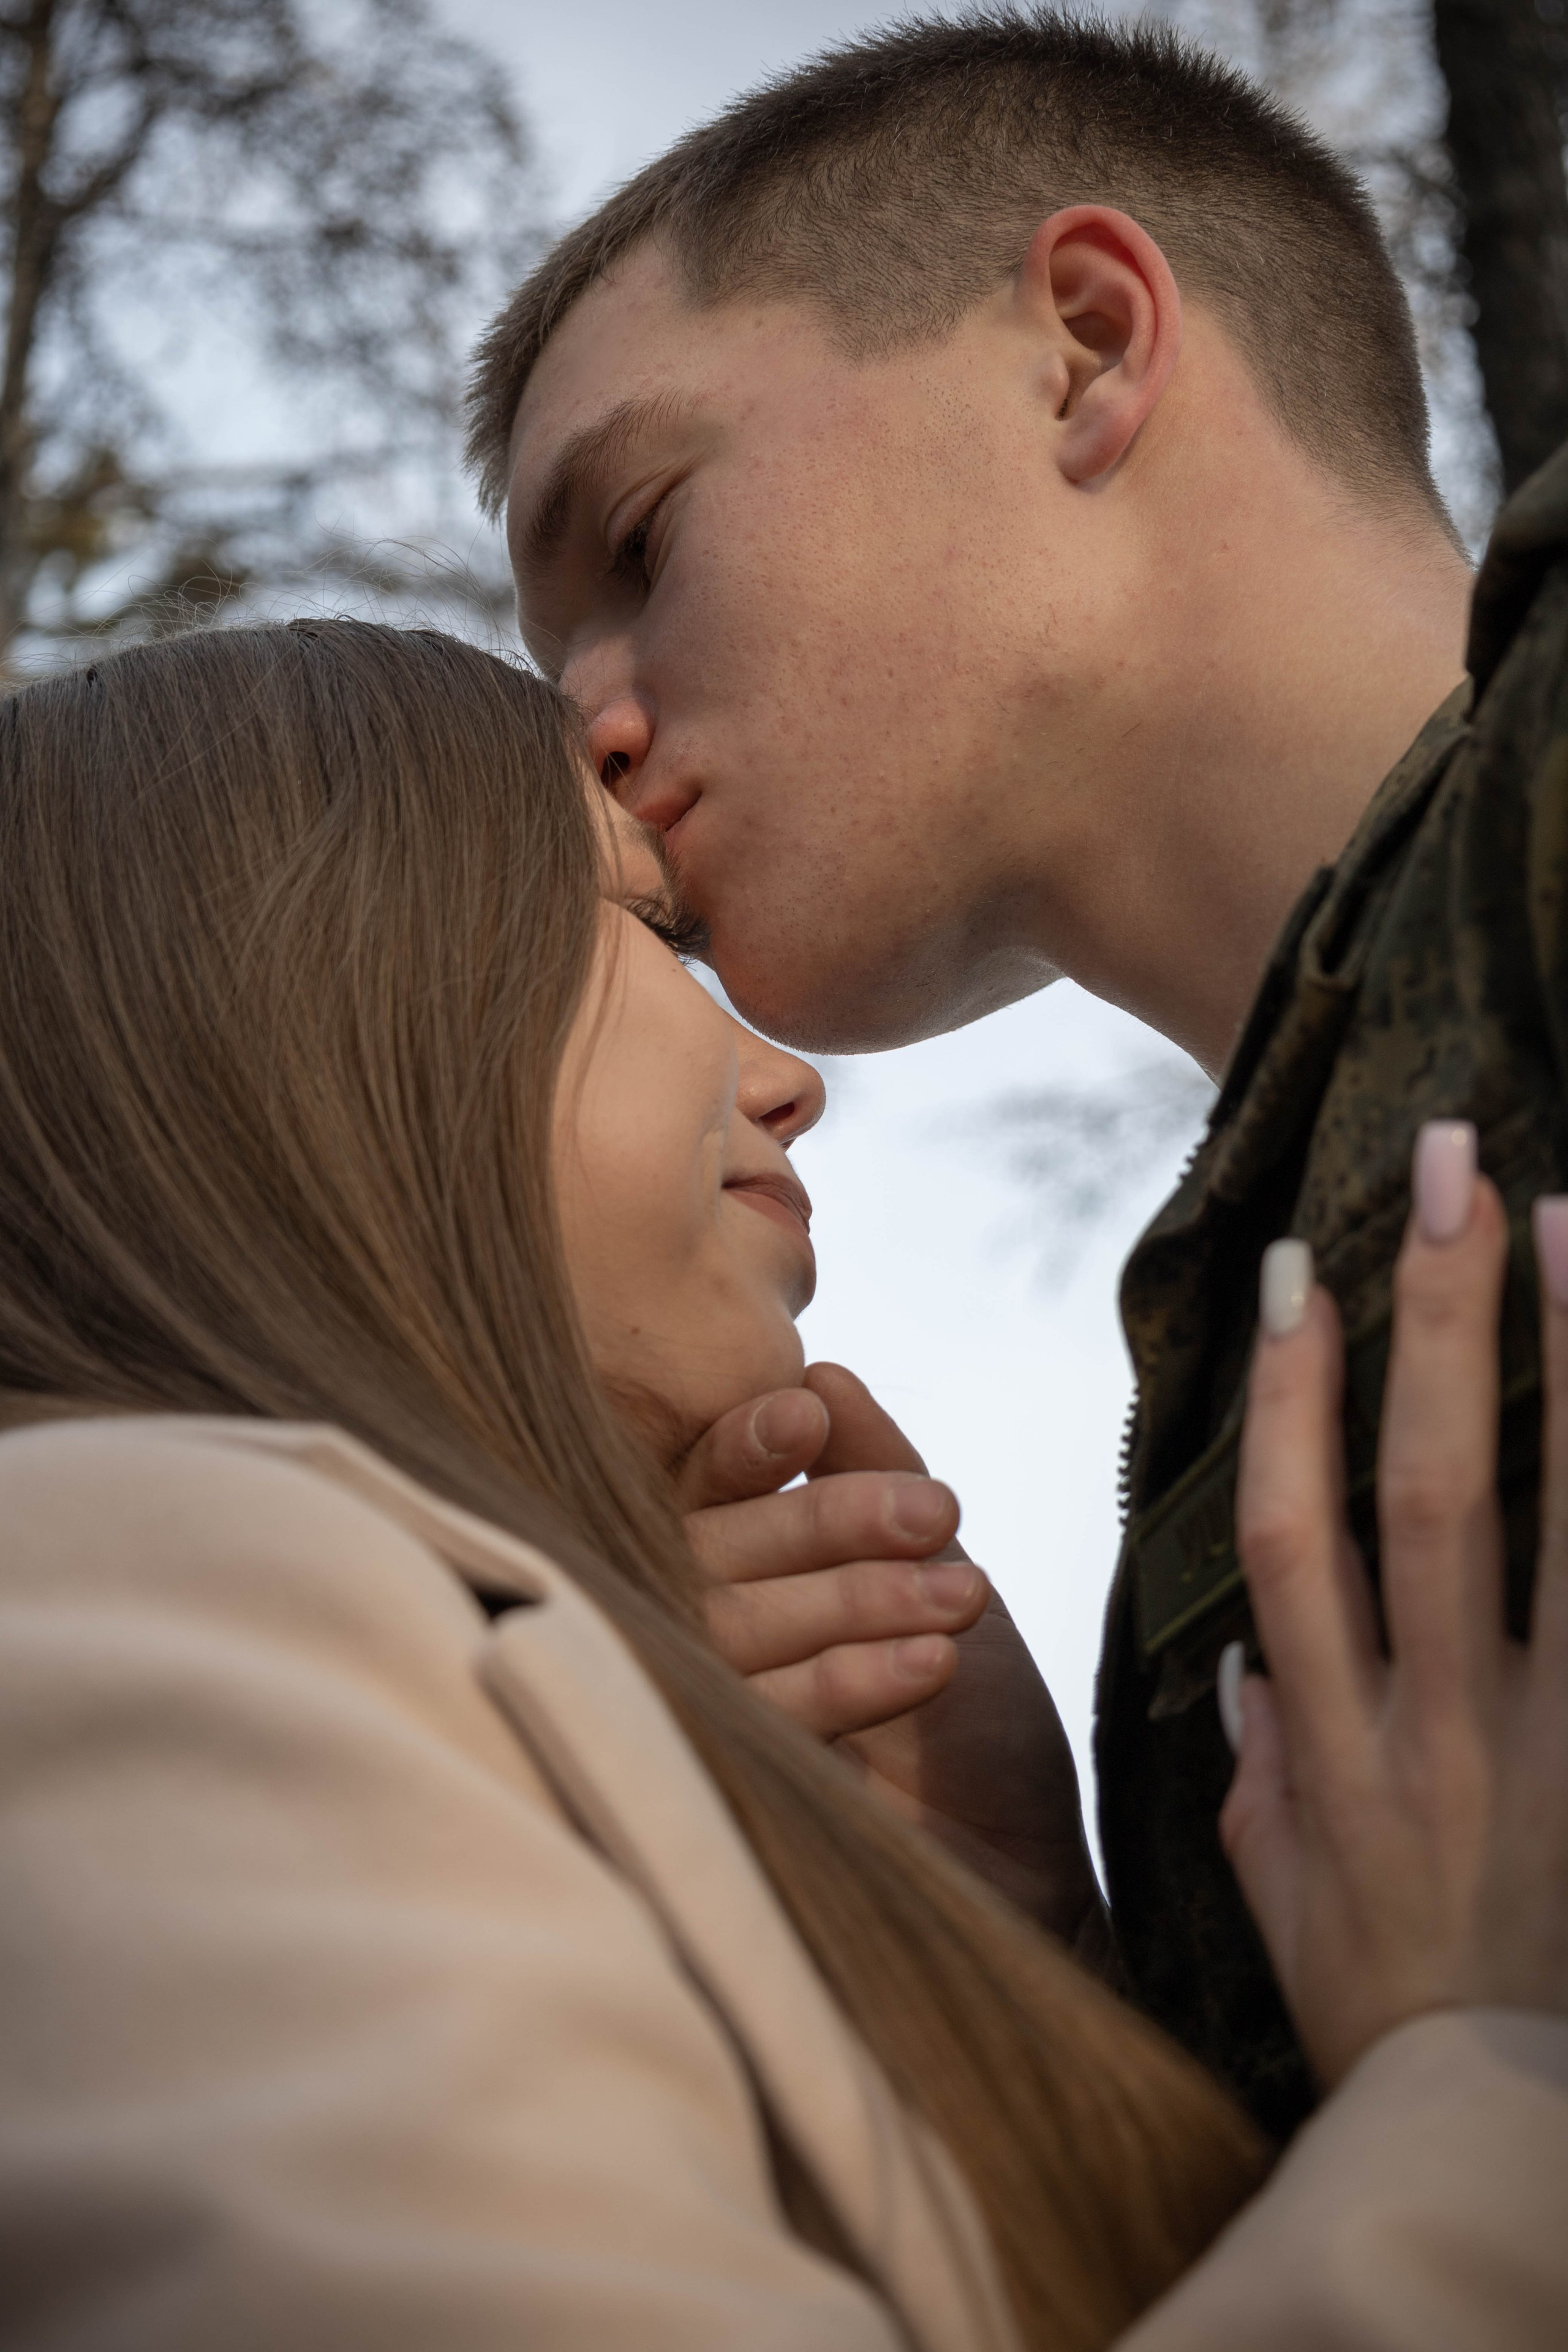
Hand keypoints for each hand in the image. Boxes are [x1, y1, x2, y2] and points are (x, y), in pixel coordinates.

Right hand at [681, 1363, 1103, 1948]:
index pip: (702, 1491)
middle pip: (714, 1553)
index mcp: (737, 1574)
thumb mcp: (934, 1563)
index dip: (743, 1451)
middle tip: (937, 1516)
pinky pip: (761, 1715)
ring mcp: (703, 1715)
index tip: (804, 1419)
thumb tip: (822, 1371)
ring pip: (733, 1628)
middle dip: (826, 1522)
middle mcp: (700, 1634)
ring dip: (852, 1599)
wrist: (1024, 1866)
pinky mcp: (724, 1788)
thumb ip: (873, 1465)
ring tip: (962, 1597)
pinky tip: (928, 1663)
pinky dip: (847, 1679)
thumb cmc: (975, 1713)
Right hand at [1224, 1129, 1567, 2087]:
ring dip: (1559, 1370)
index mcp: (1332, 1744)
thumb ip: (1256, 1772)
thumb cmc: (1382, 2012)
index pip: (1290, 1532)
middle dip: (1430, 1321)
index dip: (1290, 1391)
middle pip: (1422, 1492)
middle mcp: (1434, 1726)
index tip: (1302, 1267)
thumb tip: (1239, 1661)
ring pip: (1546, 1533)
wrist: (1487, 2149)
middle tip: (1451, 1164)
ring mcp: (1539, 1748)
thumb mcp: (1281, 1896)